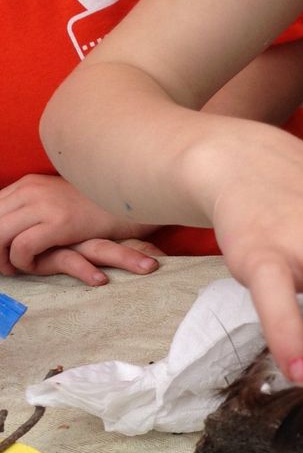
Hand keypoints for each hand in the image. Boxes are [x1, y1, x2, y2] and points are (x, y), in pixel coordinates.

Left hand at [0, 174, 160, 283]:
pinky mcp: (60, 222)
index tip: (1, 252)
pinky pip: (22, 247)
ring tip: (17, 269)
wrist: (139, 198)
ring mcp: (44, 204)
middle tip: (5, 266)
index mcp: (30, 184)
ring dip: (3, 258)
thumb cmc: (106, 208)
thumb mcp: (65, 203)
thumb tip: (15, 227)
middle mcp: (31, 189)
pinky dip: (23, 263)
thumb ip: (39, 210)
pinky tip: (37, 267)